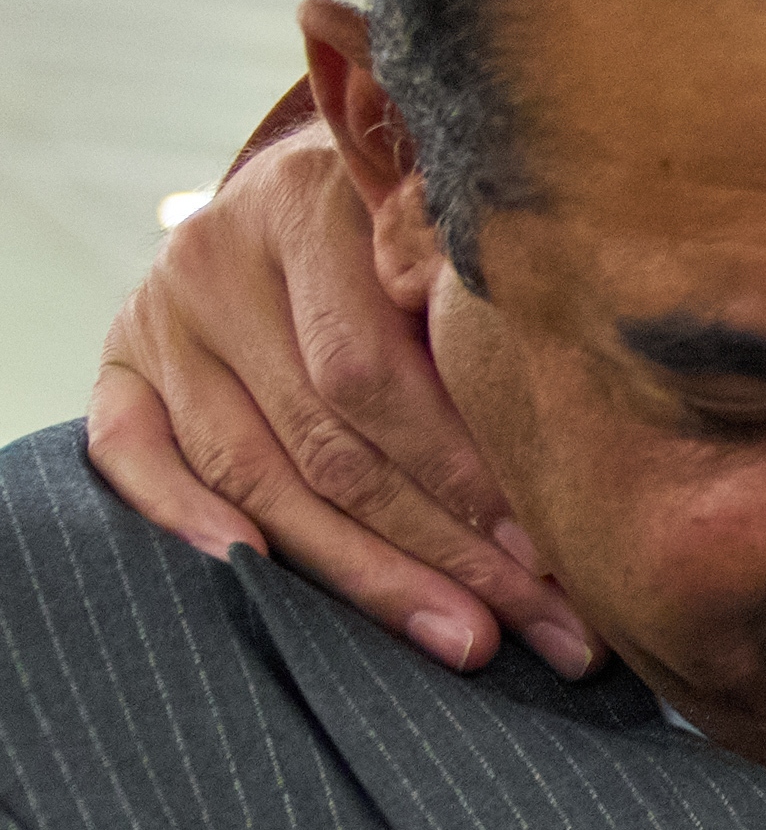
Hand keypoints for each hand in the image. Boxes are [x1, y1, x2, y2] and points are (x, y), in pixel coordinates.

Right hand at [86, 110, 589, 675]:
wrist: (307, 189)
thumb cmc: (420, 235)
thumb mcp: (457, 242)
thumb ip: (488, 314)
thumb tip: (580, 452)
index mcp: (310, 207)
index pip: (374, 377)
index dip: (465, 478)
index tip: (554, 559)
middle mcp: (216, 257)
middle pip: (328, 441)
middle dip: (447, 550)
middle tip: (541, 627)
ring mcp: (160, 316)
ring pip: (255, 473)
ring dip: (367, 573)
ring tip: (467, 640)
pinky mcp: (120, 364)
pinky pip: (130, 454)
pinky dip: (183, 520)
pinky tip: (254, 579)